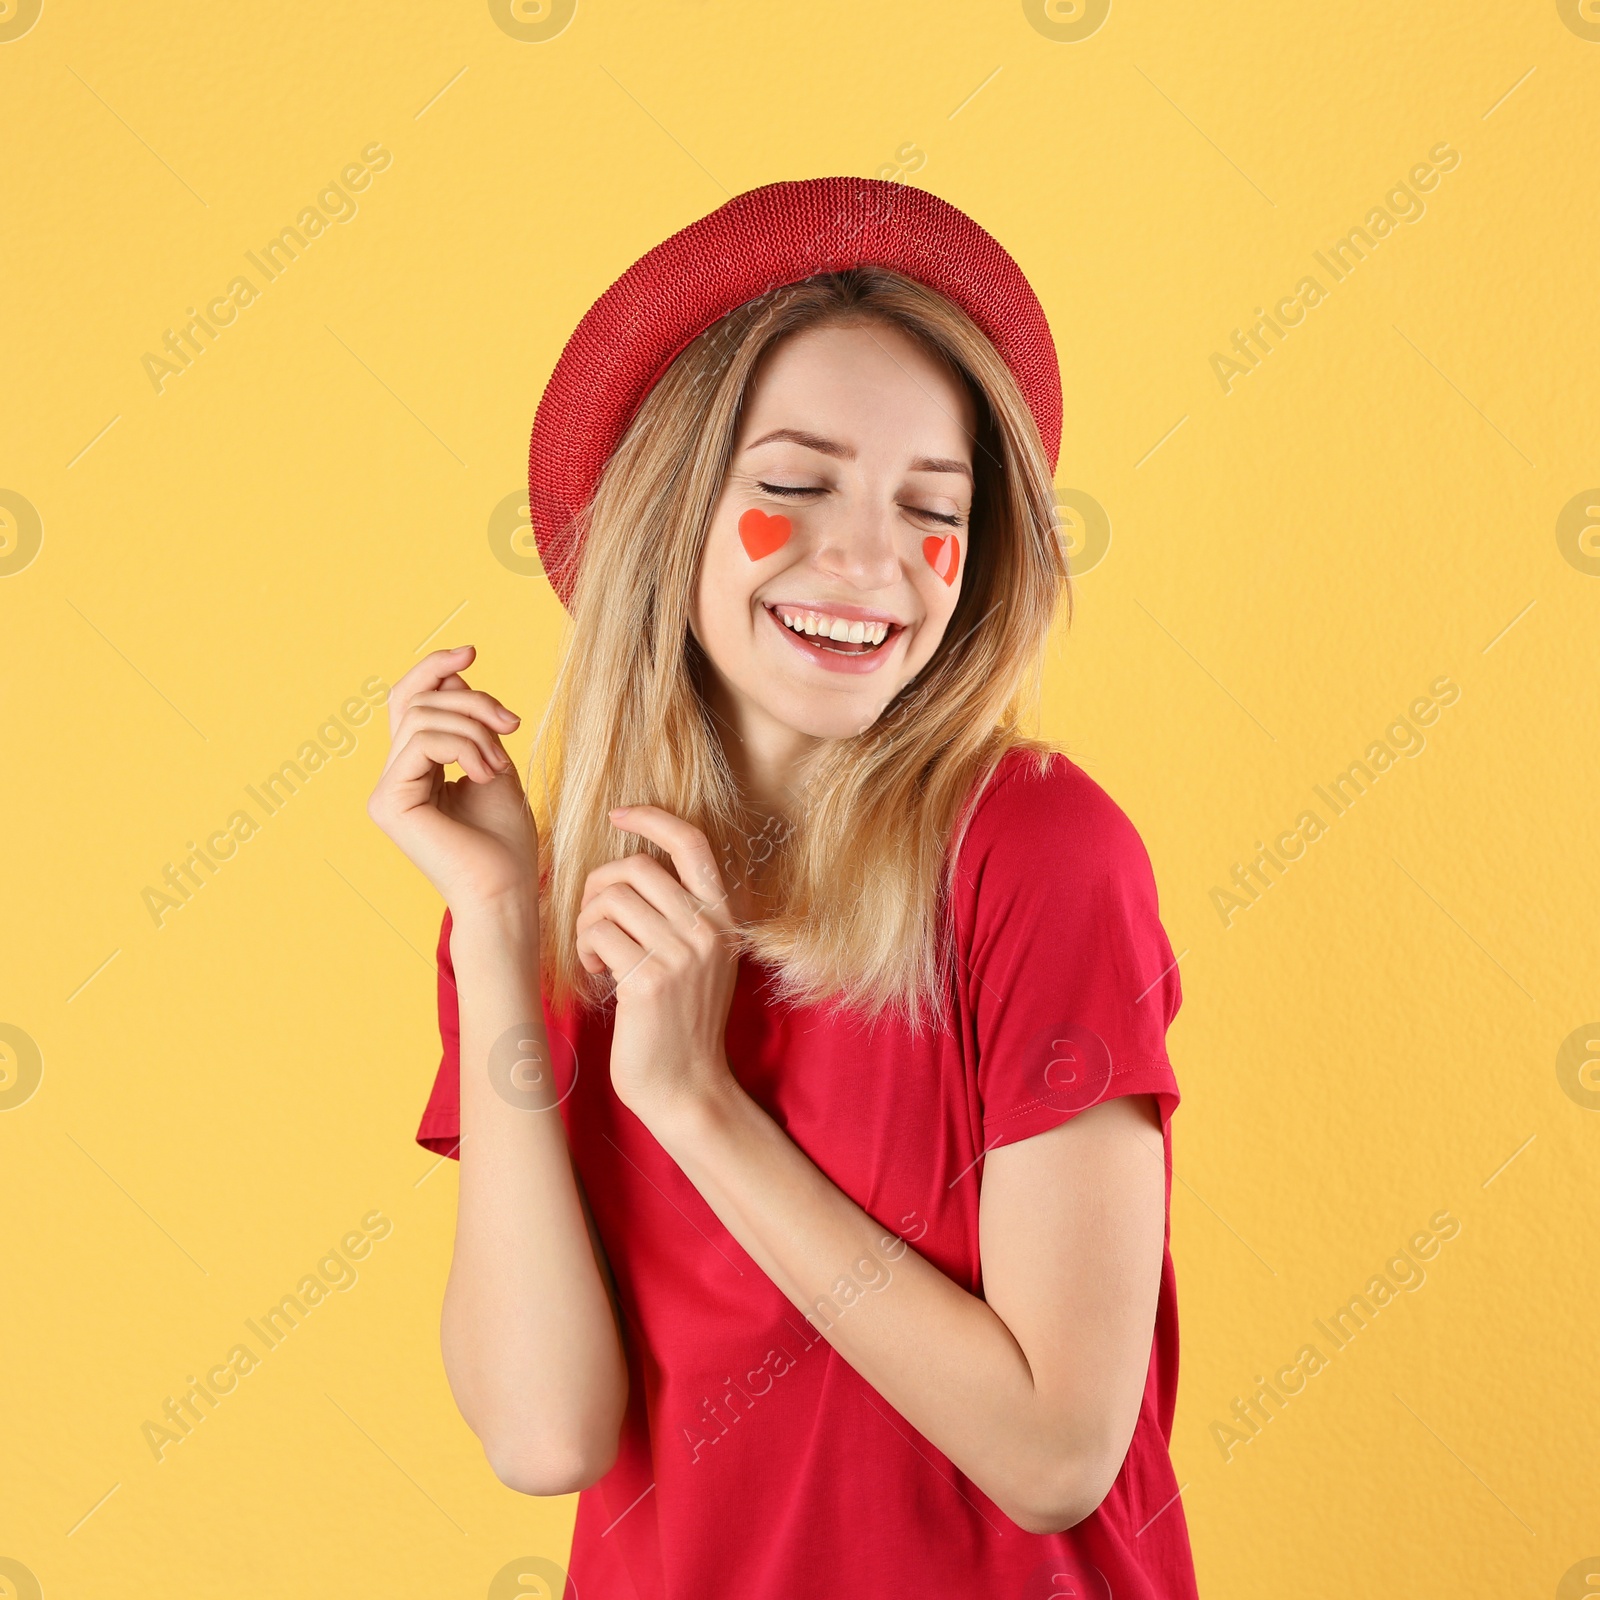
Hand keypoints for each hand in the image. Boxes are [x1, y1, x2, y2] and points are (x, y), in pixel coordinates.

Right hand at [366, 645, 538, 916]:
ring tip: (499, 762)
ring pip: (422, 718)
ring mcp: (386, 792)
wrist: (507, 891)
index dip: (435, 669)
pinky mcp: (389, 803)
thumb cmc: (506, 841)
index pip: (411, 703)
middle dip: (471, 700)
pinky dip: (464, 747)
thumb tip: (454, 678)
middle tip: (512, 722)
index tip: (471, 652)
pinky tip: (486, 773)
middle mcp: (393, 779)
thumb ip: (472, 726)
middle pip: (416, 703)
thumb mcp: (494, 764)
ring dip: (474, 729)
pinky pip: (422, 743)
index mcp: (414, 771)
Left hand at [576, 806, 741, 1124]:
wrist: (686, 1086)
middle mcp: (708, 930)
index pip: (691, 842)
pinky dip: (586, 949)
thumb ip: (678, 913)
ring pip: (610, 899)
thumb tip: (629, 867)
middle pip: (635, 867)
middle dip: (599, 887)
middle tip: (594, 920)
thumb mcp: (696, 958)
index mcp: (723, 917)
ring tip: (597, 953)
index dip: (652, 818)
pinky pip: (598, 934)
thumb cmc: (679, 1021)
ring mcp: (682, 954)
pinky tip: (597, 973)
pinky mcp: (650, 980)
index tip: (619, 815)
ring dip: (588, 922)